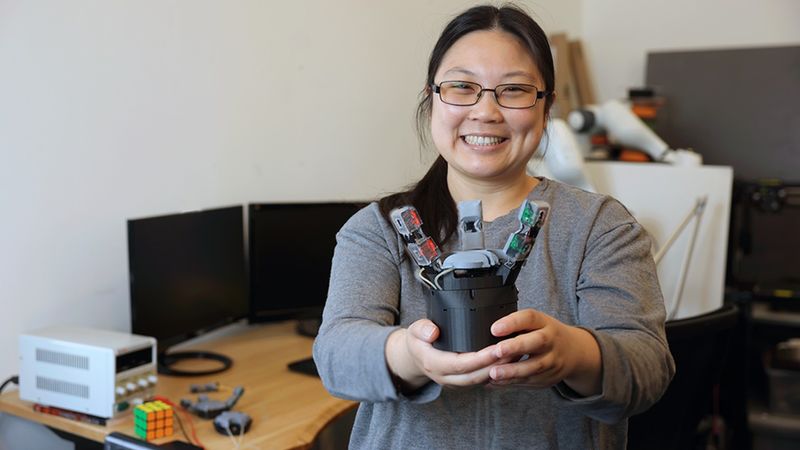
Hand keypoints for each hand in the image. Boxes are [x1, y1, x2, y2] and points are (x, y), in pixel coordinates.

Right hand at [386, 319, 508, 390]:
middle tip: (514, 351)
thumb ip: (422, 329)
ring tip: (516, 354)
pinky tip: (508, 360)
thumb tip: (433, 332)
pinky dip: (495, 371)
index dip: (480, 358)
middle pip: (475, 375)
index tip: (497, 349)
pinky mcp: (462, 381)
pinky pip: (481, 379)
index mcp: (433, 364)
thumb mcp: (414, 330)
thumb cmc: (417, 341)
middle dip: (496, 365)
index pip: (461, 364)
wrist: (414, 357)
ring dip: (499, 370)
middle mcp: (445, 377)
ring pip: (480, 380)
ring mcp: (454, 382)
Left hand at [488, 309, 601, 395]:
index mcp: (545, 323)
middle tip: (497, 351)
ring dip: (512, 371)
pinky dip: (512, 382)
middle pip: (537, 342)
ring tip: (493, 373)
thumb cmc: (545, 334)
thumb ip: (516, 325)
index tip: (494, 329)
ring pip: (535, 367)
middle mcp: (552, 341)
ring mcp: (553, 361)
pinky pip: (530, 381)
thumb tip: (488, 331)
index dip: (512, 322)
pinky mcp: (550, 378)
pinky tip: (495, 382)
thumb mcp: (535, 323)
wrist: (574, 352)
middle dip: (516, 347)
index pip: (530, 318)